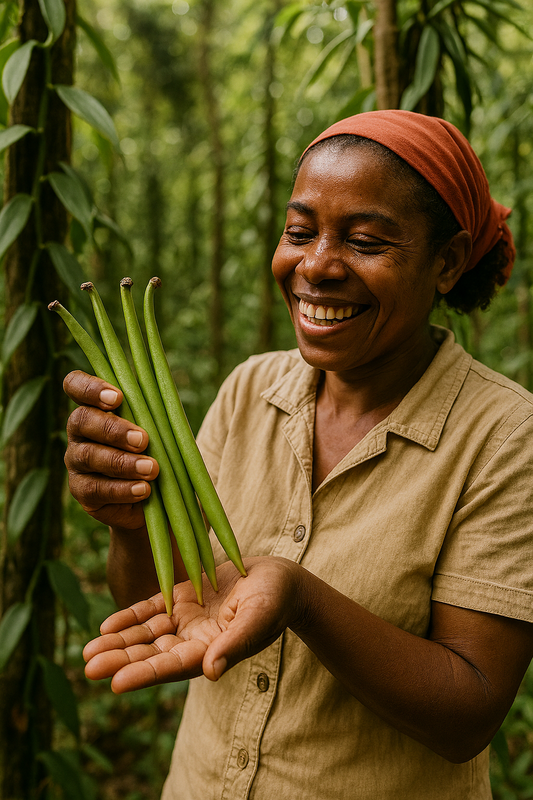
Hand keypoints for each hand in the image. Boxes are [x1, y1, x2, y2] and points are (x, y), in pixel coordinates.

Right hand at [64, 370, 158, 529]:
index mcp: (95, 407)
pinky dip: (122, 489)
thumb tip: (166, 400)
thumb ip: (154, 414)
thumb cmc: (157, 450)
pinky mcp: (81, 491)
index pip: (75, 385)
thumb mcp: (158, 428)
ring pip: (88, 456)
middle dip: (113, 429)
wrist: (156, 495)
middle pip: (81, 420)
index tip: (118, 398)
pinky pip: (95, 489)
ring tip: (151, 469)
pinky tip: (143, 489)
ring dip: (122, 462)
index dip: (89, 388)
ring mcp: (76, 462)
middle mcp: (79, 432)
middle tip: (143, 440)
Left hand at [83, 557, 301, 692]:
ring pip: (146, 634)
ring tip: (88, 650)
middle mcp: (193, 641)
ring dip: (118, 642)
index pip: (172, 667)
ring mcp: (186, 620)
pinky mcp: (182, 598)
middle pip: (151, 654)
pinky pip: (151, 610)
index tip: (115, 683)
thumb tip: (212, 672)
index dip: (144, 674)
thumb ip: (235, 644)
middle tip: (88, 667)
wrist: (279, 578)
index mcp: (211, 651)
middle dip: (120, 660)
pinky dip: (130, 617)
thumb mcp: (258, 619)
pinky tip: (107, 625)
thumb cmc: (275, 600)